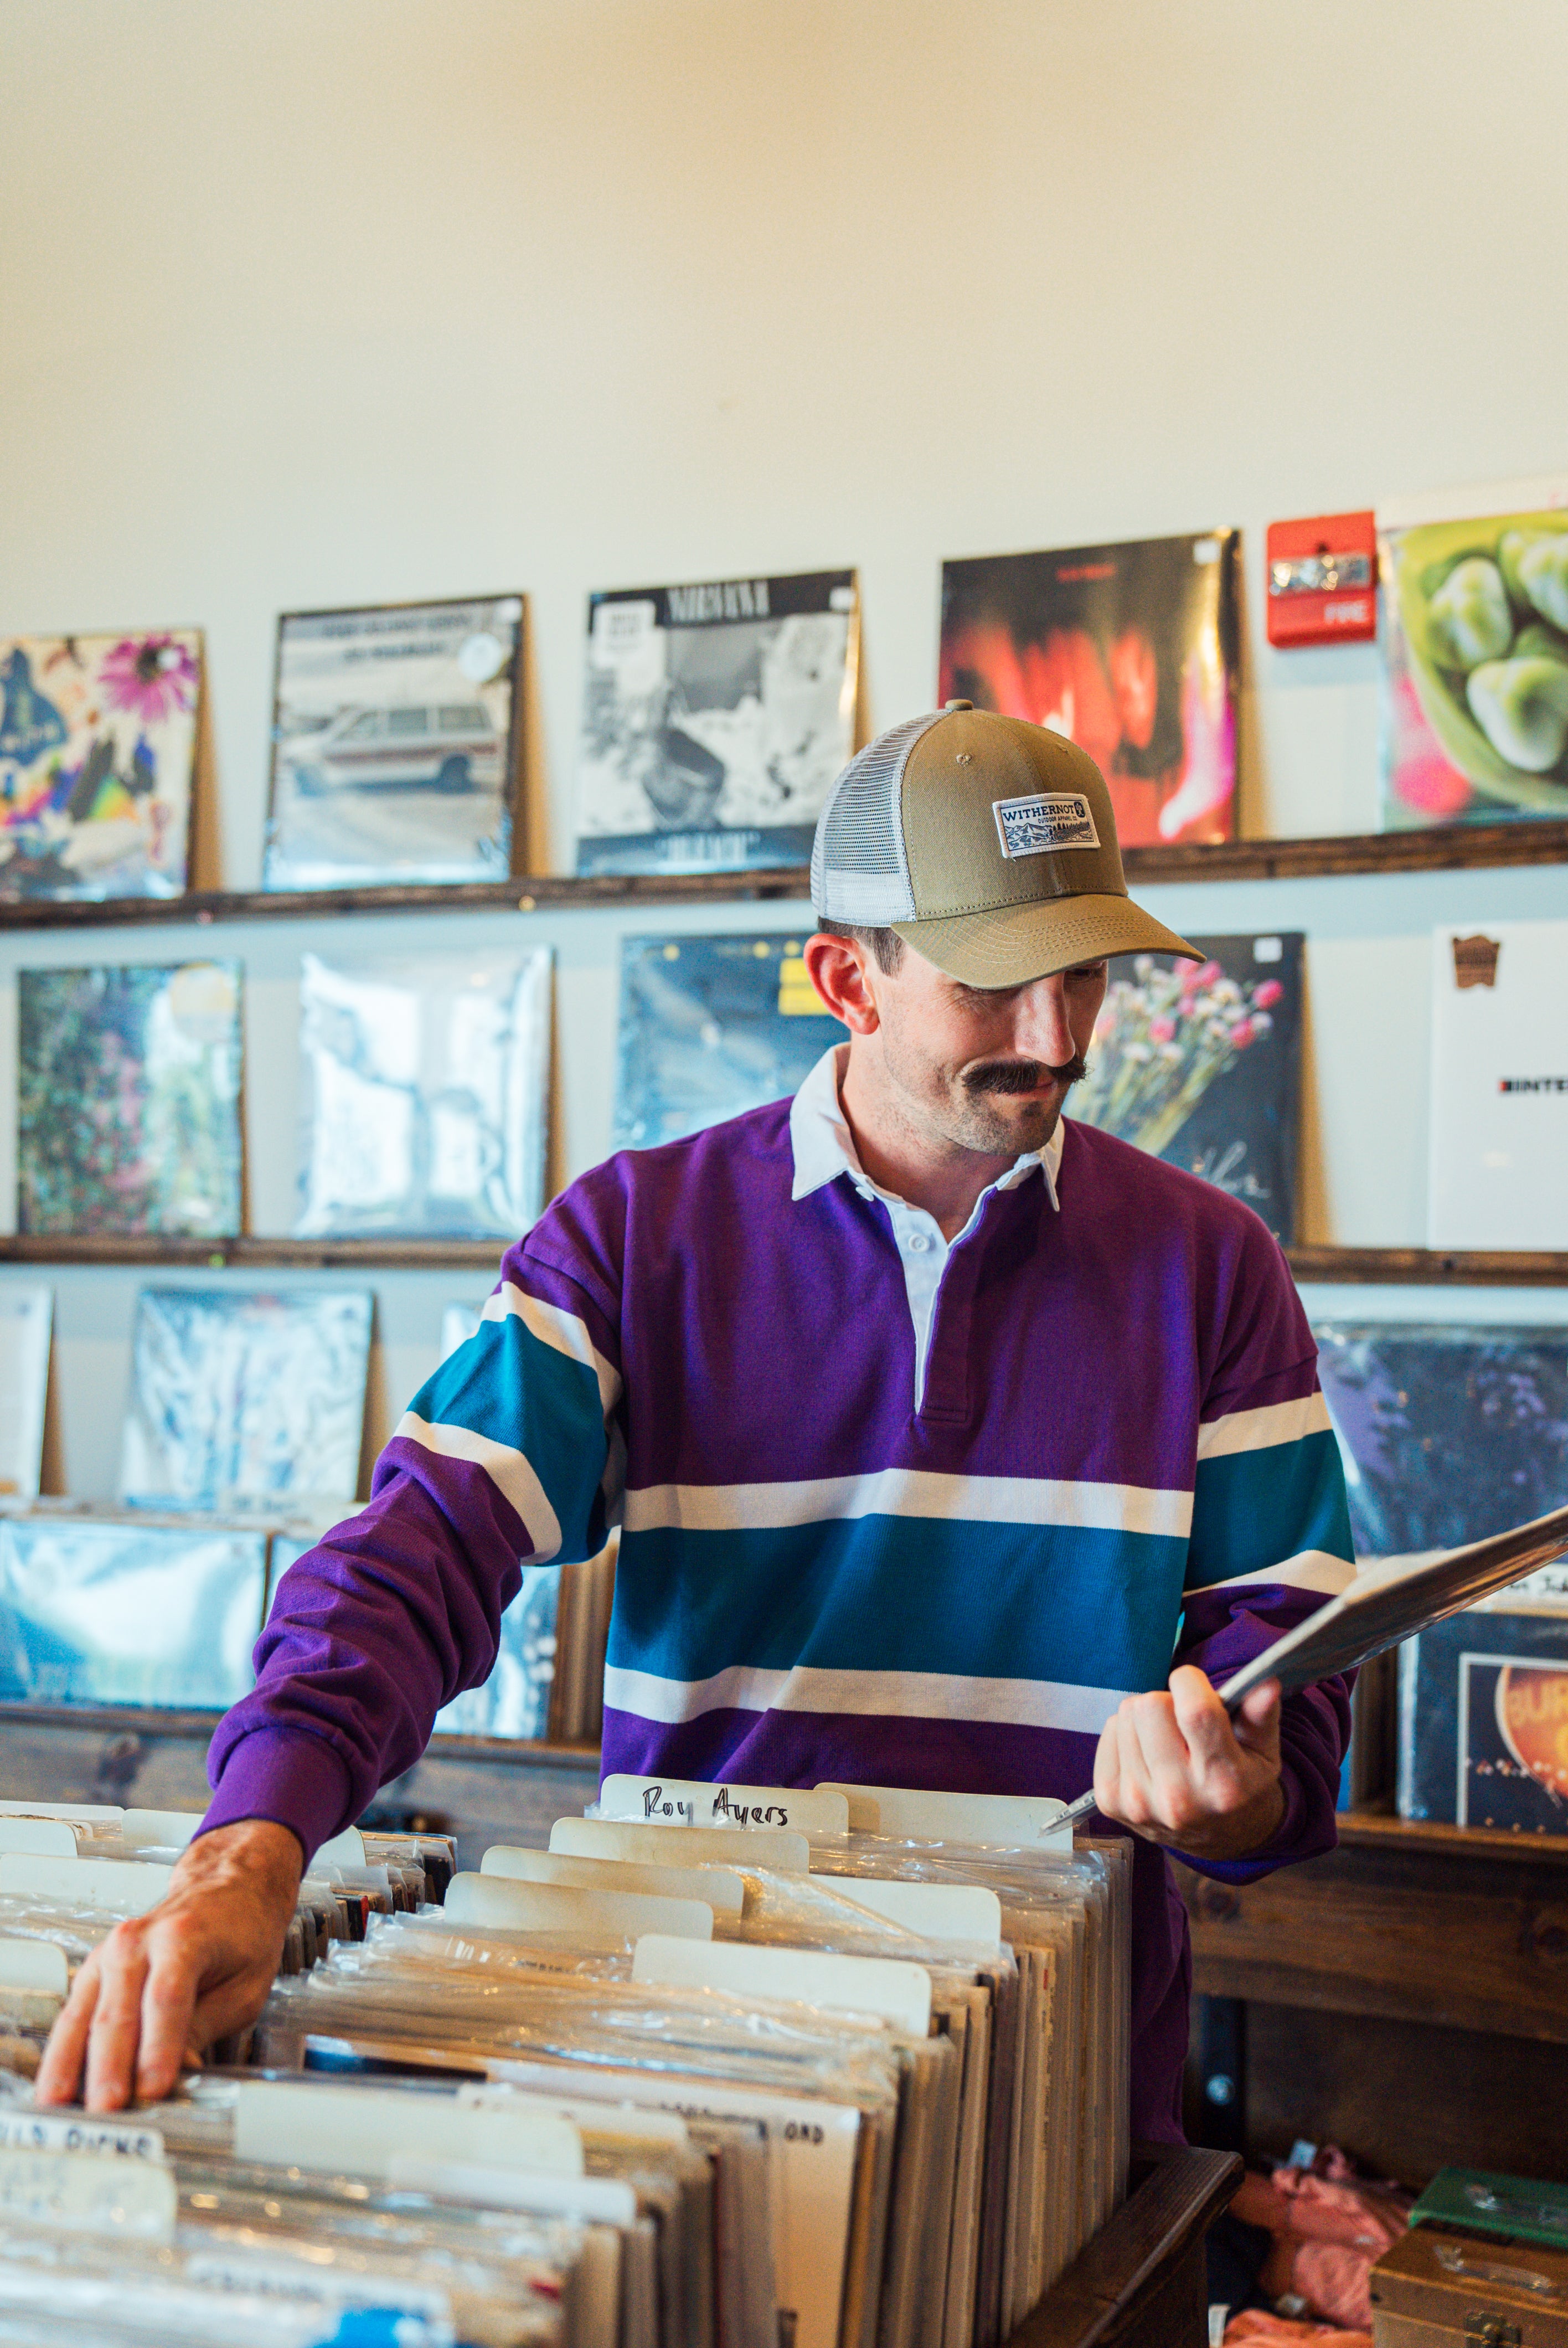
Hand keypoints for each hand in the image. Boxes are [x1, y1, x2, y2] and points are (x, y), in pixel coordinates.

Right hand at [35, 1818, 302, 2111]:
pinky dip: (63, 2051)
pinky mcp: (95, 1970)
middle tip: (108, 2110)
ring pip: (85, 2015)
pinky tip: (57, 2084)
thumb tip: (179, 2072)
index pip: (166, 1999)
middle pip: (119, 2011)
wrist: (228, 1888)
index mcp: (184, 1937)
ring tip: (64, 2105)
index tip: (154, 2088)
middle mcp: (138, 1940)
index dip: (158, 2048)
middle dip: (111, 2067)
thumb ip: (207, 2028)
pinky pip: (75, 2015)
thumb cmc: (242, 1932)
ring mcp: (110, 1953)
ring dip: (72, 2064)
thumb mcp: (245, 1985)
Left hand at [1092, 1667, 1285, 1861]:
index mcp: (1222, 1782)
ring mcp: (1139, 1802)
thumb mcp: (1263, 1754)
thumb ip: (1262, 1716)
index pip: (1195, 1710)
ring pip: (1124, 1717)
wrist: (1218, 1840)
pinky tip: (1147, 1755)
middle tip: (1181, 1721)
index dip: (1190, 1682)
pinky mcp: (1111, 1802)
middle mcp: (1177, 1797)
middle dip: (1166, 1702)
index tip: (1194, 1685)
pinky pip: (1108, 1734)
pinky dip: (1125, 1735)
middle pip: (1149, 1706)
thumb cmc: (1241, 1786)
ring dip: (1144, 1720)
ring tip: (1167, 1741)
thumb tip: (1266, 1683)